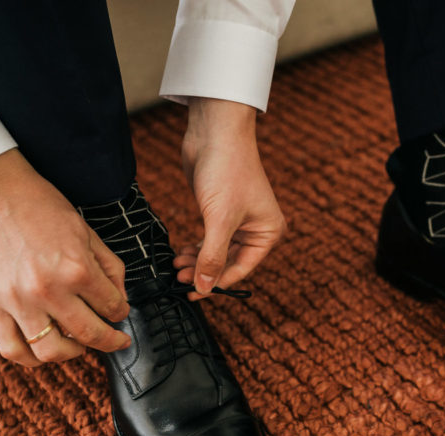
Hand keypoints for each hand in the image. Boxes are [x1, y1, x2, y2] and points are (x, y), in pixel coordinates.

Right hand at [0, 149, 130, 366]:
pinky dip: (31, 358)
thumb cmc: (42, 208)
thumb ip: (110, 268)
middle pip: (89, 335)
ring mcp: (17, 301)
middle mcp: (48, 290)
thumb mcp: (87, 232)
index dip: (122, 312)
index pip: (112, 307)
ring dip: (72, 353)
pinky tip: (45, 348)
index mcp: (77, 268)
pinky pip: (12, 349)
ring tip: (79, 344)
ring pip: (51, 351)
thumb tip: (120, 301)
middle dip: (109, 341)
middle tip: (115, 340)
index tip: (120, 312)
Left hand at [174, 98, 286, 299]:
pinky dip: (196, 247)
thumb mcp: (219, 220)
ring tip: (175, 266)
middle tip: (179, 279)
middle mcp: (257, 228)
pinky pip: (209, 239)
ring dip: (197, 261)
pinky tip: (181, 253)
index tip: (193, 293)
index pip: (241, 269)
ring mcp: (238, 220)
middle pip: (228, 262)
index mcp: (268, 232)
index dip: (216, 284)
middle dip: (203, 271)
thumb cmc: (226, 170)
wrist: (215, 132)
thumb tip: (204, 288)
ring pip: (217, 251)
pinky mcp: (220, 210)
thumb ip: (212, 257)